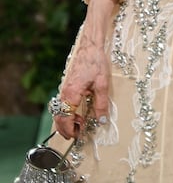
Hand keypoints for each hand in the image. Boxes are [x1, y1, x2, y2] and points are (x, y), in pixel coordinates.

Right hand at [52, 0, 117, 138]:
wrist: (90, 46)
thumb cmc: (96, 62)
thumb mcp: (102, 84)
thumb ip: (101, 104)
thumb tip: (102, 121)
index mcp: (71, 94)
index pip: (65, 119)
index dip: (70, 130)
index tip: (78, 136)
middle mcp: (64, 93)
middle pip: (58, 117)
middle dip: (65, 129)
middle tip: (77, 135)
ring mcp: (64, 89)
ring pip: (59, 111)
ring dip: (67, 120)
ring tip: (80, 124)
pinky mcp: (67, 85)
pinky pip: (62, 104)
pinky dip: (67, 112)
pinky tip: (78, 111)